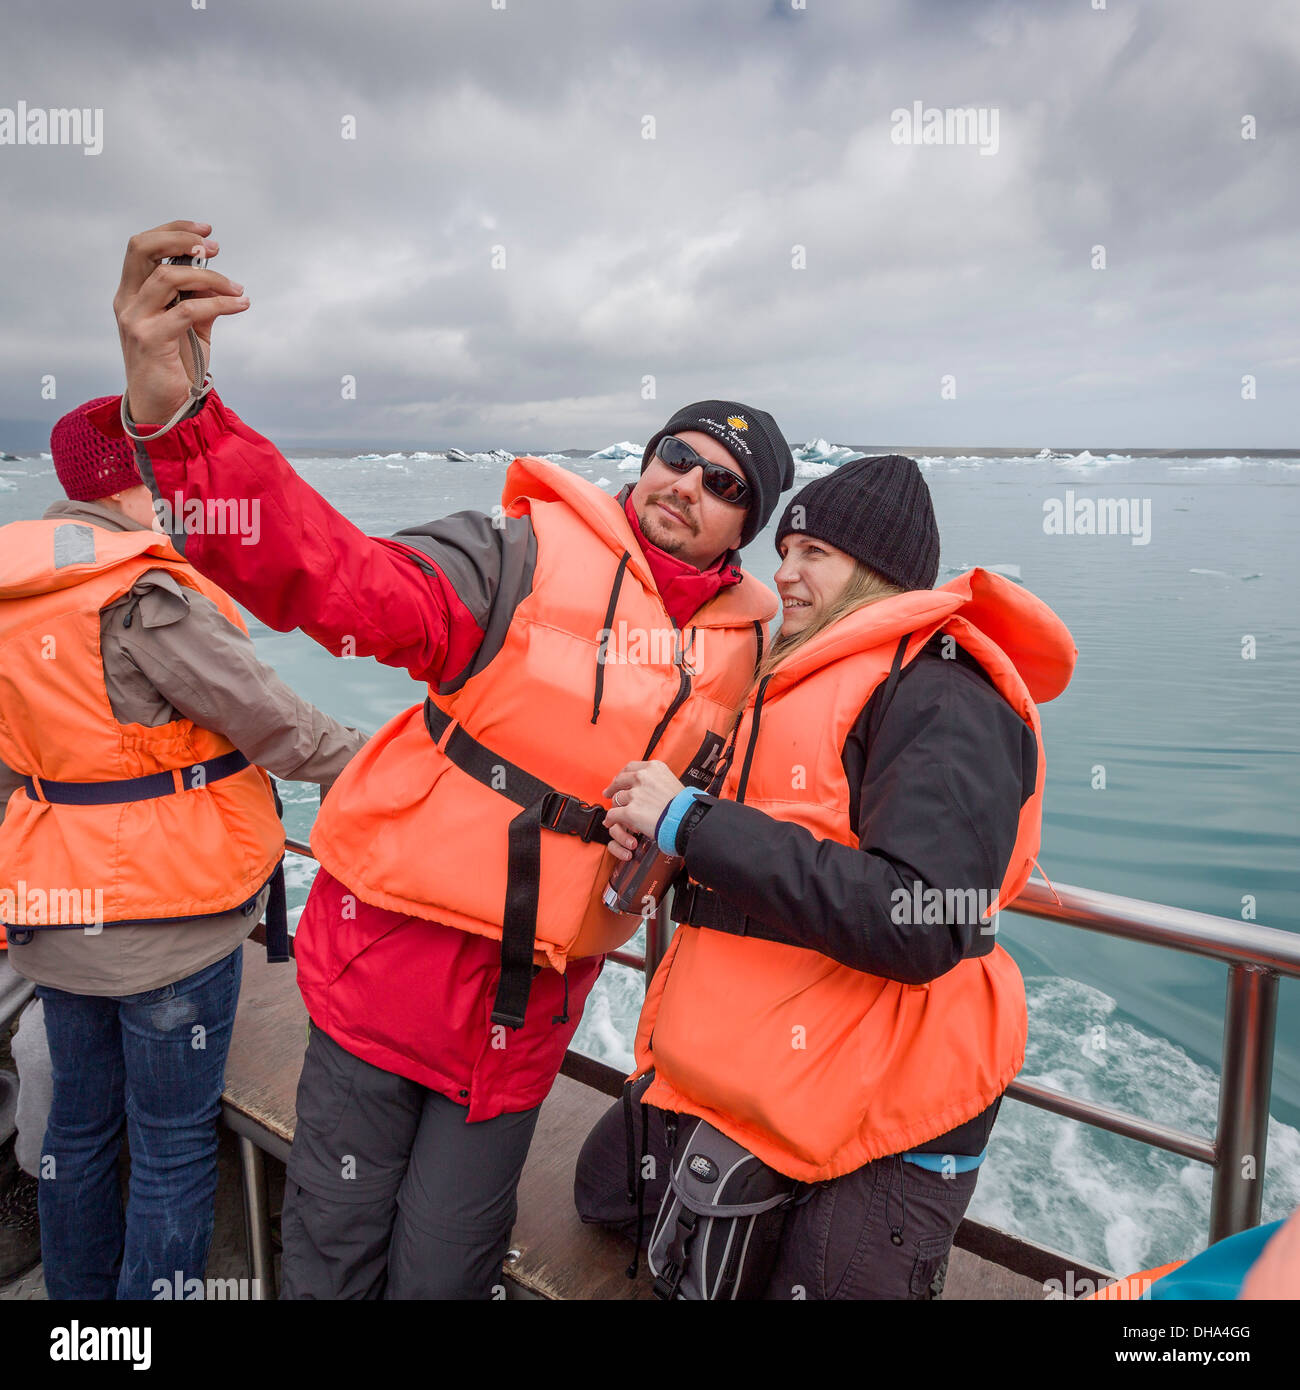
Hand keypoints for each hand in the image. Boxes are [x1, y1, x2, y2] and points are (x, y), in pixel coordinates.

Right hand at [113, 220, 248, 424]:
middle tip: (214, 246)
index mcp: (133, 293)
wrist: (164, 407)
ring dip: (209, 276)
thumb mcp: (191, 327)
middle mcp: (127, 301)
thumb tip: (219, 280)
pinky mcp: (151, 339)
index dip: (173, 231)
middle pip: (142, 248)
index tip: (205, 230)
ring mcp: (135, 319)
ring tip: (237, 287)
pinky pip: (188, 310)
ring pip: (168, 276)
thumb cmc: (176, 366)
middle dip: (180, 238)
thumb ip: (199, 300)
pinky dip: (219, 304)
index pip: (142, 246)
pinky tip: (239, 305)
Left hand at [602, 761, 684, 860]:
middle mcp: (642, 777)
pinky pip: (613, 814)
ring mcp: (635, 794)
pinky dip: (610, 819)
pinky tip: (610, 822)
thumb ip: (657, 780)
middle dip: (613, 788)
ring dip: (616, 806)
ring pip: (616, 799)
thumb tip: (648, 785)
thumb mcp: (672, 781)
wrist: (688, 820)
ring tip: (617, 813)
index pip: (630, 767)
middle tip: (609, 794)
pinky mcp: (630, 811)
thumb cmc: (685, 805)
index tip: (619, 780)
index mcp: (653, 768)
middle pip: (619, 780)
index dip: (622, 775)